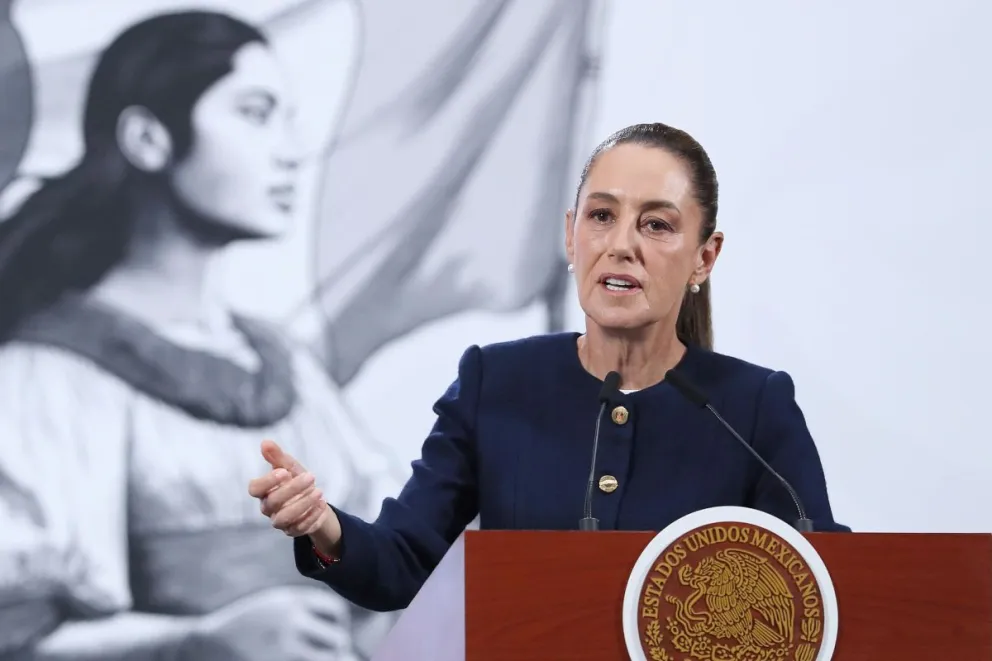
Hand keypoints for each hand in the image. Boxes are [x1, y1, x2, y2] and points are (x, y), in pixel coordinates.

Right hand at [178, 586, 358, 660]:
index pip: (335, 610)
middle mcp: (289, 621)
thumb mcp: (275, 605)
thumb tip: (343, 638)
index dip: (337, 623)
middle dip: (336, 647)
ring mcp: (284, 647)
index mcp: (290, 600)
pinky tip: (300, 659)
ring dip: (327, 659)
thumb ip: (306, 612)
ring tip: (317, 657)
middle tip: (330, 652)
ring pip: (328, 659)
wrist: (206, 645)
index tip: (330, 632)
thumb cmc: (247, 626)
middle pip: (336, 638)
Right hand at [249, 440, 341, 548]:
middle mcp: (268, 507)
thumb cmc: (296, 479)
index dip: (267, 482)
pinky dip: (312, 516)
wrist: (313, 497)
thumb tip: (265, 442)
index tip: (284, 472)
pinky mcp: (293, 530)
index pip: (254, 489)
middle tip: (311, 477)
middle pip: (272, 502)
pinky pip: (300, 528)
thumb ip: (277, 456)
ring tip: (319, 492)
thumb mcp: (289, 466)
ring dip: (303, 504)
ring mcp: (280, 521)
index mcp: (264, 490)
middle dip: (292, 489)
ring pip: (285, 518)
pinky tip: (322, 504)